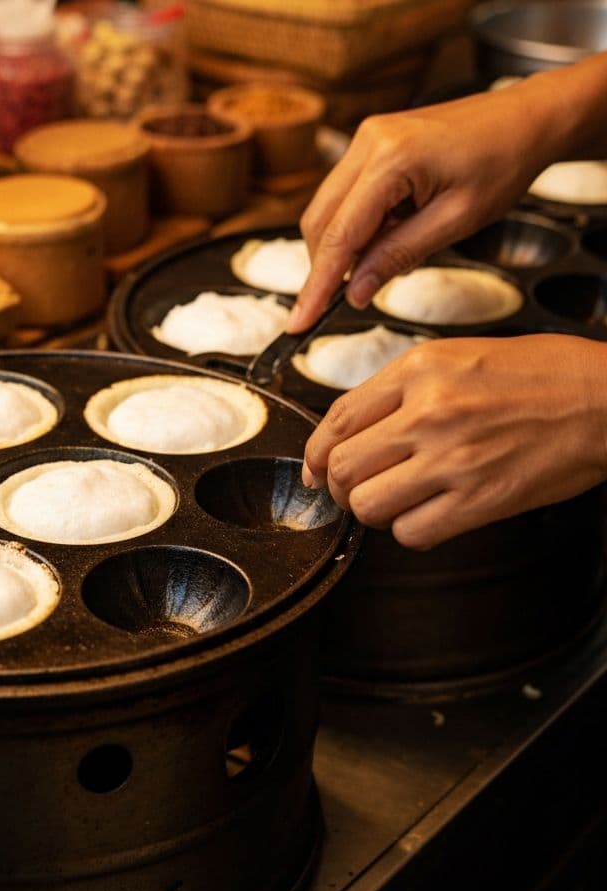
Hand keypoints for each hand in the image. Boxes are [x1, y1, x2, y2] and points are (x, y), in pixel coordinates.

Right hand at [287, 85, 565, 332]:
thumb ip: (399, 255)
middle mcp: (367, 142)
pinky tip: (384, 236)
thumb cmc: (504, 162)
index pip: (339, 235)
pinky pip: (344, 195)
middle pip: (319, 221)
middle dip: (325, 266)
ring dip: (341, 246)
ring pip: (325, 209)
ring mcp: (365, 140)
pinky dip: (354, 226)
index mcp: (392, 159)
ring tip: (380, 262)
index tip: (300, 321)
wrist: (526, 118)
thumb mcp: (457, 220)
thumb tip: (354, 292)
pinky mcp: (370, 144)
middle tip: (342, 301)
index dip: (317, 284)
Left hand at [302, 335, 606, 548]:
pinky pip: (412, 533)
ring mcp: (453, 458)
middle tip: (353, 489)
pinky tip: (428, 514)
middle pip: (340, 466)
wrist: (605, 399)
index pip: (336, 419)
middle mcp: (428, 412)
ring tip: (394, 501)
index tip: (314, 468)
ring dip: (372, 511)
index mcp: (418, 371)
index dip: (313, 453)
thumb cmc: (539, 375)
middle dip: (337, 486)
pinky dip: (410, 531)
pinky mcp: (480, 500)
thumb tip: (347, 433)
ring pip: (367, 504)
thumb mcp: (456, 357)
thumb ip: (398, 390)